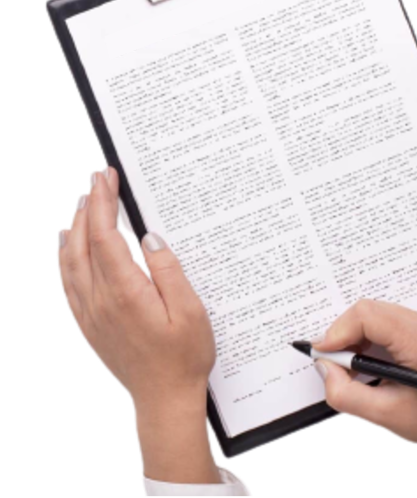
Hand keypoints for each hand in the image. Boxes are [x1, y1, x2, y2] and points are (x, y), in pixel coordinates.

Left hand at [56, 168, 215, 408]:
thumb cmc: (183, 357)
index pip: (104, 236)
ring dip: (74, 227)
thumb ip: (167, 271)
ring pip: (69, 260)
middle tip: (97, 179)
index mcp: (125, 293)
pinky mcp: (87, 324)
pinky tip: (67, 244)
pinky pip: (67, 282)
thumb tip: (150, 238)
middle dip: (88, 206)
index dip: (102, 203)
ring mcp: (89, 314)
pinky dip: (64, 256)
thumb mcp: (190, 312)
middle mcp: (99, 301)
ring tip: (83, 201)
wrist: (163, 400)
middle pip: (83, 242)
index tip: (106, 177)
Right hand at [312, 299, 416, 456]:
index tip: (322, 354)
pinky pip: (383, 321)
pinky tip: (365, 362)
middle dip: (343, 334)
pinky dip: (366, 337)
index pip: (366, 316)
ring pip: (373, 314)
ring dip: (354, 336)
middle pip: (367, 311)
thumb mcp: (383, 415)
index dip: (338, 332)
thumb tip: (324, 367)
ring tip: (351, 367)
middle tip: (334, 364)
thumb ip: (345, 393)